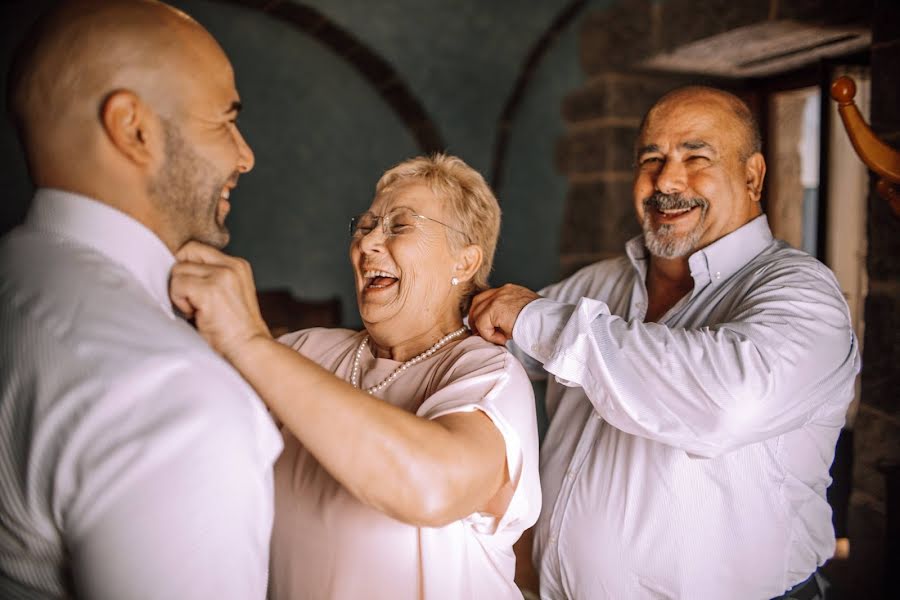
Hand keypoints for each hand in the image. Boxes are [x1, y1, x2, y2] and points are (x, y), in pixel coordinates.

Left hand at [169, 241, 271, 360]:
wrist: (249, 349)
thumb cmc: (235, 330)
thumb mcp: (227, 294)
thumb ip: (210, 277)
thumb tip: (176, 269)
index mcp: (237, 265)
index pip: (196, 248)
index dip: (186, 266)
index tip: (191, 289)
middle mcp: (232, 265)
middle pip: (184, 254)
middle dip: (182, 278)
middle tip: (195, 302)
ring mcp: (222, 276)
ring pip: (177, 270)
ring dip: (180, 293)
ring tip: (198, 310)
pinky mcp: (210, 289)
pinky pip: (177, 285)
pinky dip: (180, 302)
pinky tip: (197, 315)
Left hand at [468, 284, 539, 344]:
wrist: (550, 323)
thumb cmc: (541, 323)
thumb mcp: (522, 315)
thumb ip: (507, 317)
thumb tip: (495, 329)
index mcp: (510, 290)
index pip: (487, 297)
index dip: (483, 312)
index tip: (486, 327)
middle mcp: (502, 290)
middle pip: (477, 301)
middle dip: (476, 319)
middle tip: (481, 334)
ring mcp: (498, 297)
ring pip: (477, 313)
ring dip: (483, 329)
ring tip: (497, 339)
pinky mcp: (495, 308)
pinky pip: (482, 324)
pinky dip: (489, 335)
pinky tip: (503, 340)